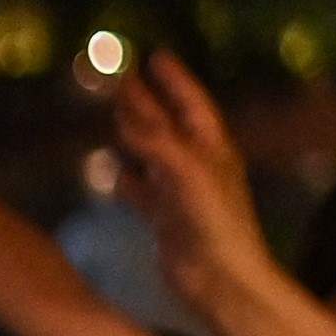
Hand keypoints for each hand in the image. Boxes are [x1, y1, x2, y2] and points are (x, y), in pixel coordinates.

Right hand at [105, 53, 281, 311]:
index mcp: (211, 148)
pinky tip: (113, 172)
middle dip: (145, 101)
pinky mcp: (164, 219)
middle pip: (166, 124)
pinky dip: (126, 178)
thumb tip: (124, 118)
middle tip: (121, 78)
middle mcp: (196, 165)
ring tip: (114, 116)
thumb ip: (156, 143)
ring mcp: (179, 192)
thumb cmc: (215, 222)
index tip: (156, 56)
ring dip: (133, 135)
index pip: (191, 104)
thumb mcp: (188, 173)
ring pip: (150, 154)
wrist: (221, 279)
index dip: (175, 80)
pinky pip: (140, 191)